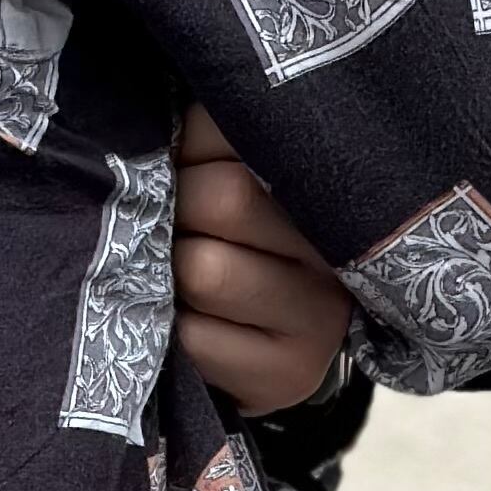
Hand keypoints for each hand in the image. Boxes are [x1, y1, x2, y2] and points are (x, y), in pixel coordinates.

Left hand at [171, 106, 351, 412]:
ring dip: (169, 270)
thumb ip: (209, 134)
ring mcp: (322, 318)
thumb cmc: (235, 240)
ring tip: (180, 268)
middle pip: (224, 198)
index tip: (188, 163)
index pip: (241, 129)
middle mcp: (340, 247)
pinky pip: (194, 338)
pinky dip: (172, 329)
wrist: (266, 348)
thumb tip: (150, 115)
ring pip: (205, 270)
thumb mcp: (232, 172)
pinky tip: (188, 321)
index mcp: (329, 176)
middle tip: (177, 221)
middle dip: (176, 205)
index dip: (192, 146)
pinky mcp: (289, 375)